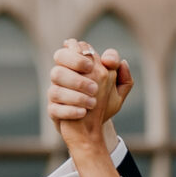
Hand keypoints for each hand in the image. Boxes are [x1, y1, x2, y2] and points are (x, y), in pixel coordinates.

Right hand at [49, 38, 130, 153]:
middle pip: (59, 57)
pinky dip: (70, 110)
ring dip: (75, 92)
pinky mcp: (53, 110)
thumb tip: (121, 62)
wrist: (91, 130)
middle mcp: (64, 76)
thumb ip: (123, 77)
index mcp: (79, 67)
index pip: (74, 46)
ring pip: (56, 81)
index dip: (81, 52)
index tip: (92, 65)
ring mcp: (56, 92)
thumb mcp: (117, 93)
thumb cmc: (102, 106)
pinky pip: (54, 107)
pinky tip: (83, 113)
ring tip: (92, 102)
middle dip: (75, 63)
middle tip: (92, 81)